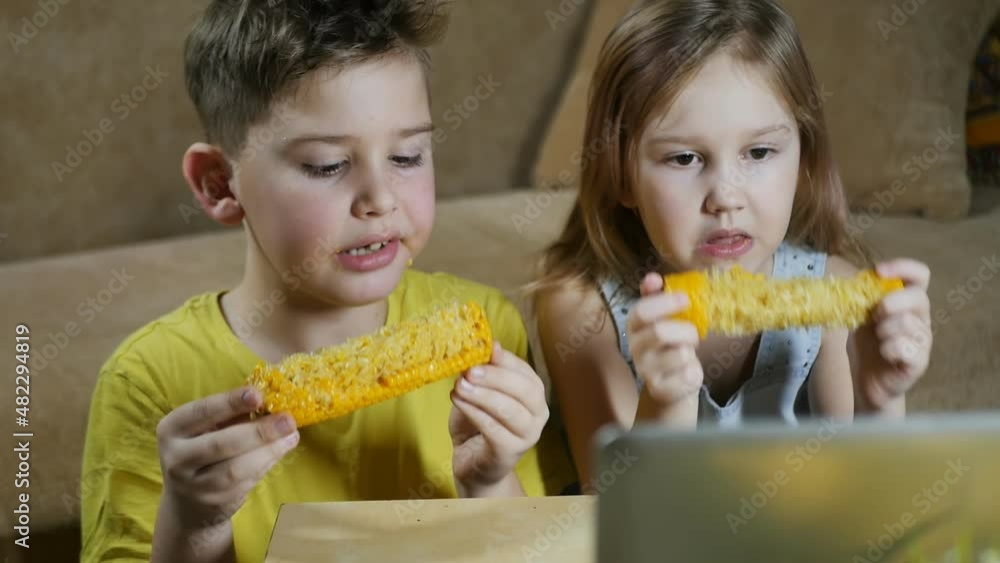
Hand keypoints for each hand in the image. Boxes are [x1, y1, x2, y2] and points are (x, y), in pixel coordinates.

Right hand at [155, 387, 299, 528]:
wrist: (188, 503)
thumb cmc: (203, 452)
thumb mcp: (206, 429)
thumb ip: (231, 415)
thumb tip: (270, 400)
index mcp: (172, 429)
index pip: (201, 411)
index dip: (230, 402)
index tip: (258, 395)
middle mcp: (176, 458)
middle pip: (220, 444)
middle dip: (258, 431)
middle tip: (288, 420)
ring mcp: (194, 486)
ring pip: (235, 468)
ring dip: (269, 450)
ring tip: (291, 435)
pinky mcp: (214, 503)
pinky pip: (245, 482)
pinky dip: (266, 464)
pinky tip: (281, 450)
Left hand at [449, 341, 548, 496]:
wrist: (473, 463)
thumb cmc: (478, 423)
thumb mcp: (481, 392)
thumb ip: (485, 373)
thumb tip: (488, 345)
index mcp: (534, 394)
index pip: (525, 372)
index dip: (506, 360)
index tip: (486, 349)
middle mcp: (538, 414)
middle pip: (523, 390)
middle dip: (495, 377)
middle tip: (470, 370)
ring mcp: (527, 436)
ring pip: (509, 410)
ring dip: (482, 395)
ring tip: (459, 385)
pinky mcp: (510, 453)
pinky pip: (493, 429)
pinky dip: (474, 413)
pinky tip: (458, 401)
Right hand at [627, 273, 702, 408]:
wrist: (672, 384)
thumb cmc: (671, 344)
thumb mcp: (664, 319)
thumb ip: (657, 297)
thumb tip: (652, 277)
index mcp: (634, 325)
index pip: (641, 311)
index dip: (665, 303)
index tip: (686, 299)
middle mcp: (635, 347)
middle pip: (659, 332)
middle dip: (685, 330)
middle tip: (694, 332)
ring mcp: (645, 370)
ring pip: (679, 354)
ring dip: (691, 351)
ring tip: (687, 352)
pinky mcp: (660, 389)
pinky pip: (687, 375)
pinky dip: (693, 371)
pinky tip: (686, 372)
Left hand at [855, 259, 931, 410]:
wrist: (867, 382)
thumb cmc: (867, 346)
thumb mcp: (860, 317)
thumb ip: (862, 299)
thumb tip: (856, 281)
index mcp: (907, 303)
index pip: (920, 276)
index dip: (902, 267)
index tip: (879, 271)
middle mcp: (920, 319)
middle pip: (919, 297)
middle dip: (892, 301)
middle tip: (874, 314)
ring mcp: (923, 341)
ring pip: (909, 323)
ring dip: (885, 329)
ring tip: (878, 338)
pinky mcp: (919, 362)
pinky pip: (907, 348)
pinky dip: (889, 348)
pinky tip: (883, 353)